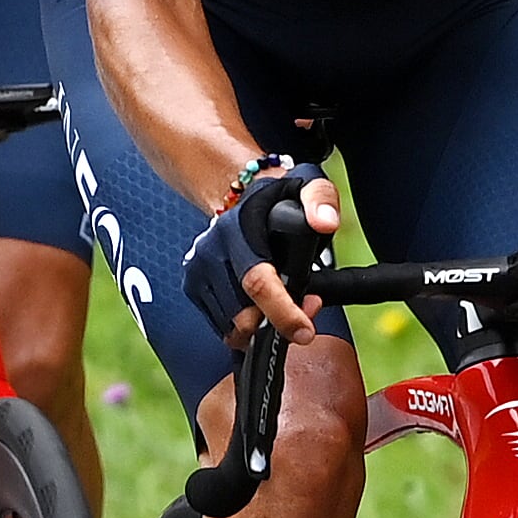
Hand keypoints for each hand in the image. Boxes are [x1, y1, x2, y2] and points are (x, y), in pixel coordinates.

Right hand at [185, 155, 335, 343]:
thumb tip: (324, 222)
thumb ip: (321, 199)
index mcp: (238, 228)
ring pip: (232, 326)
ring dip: (263, 328)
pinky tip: (263, 308)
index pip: (257, 281)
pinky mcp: (192, 285)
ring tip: (286, 305)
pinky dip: (246, 327)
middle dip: (279, 324)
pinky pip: (221, 325)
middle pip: (243, 314)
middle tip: (306, 308)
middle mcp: (212, 250)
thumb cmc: (276, 197)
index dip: (282, 312)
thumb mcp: (308, 185)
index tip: (305, 332)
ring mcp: (198, 269)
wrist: (236, 195)